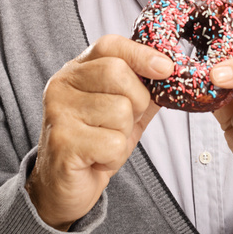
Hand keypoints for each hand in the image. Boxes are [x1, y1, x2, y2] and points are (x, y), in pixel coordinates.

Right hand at [26, 34, 173, 229]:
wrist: (62, 188)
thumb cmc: (95, 144)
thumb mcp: (123, 111)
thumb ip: (144, 89)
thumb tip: (174, 72)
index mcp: (76, 71)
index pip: (109, 45)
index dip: (140, 53)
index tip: (166, 68)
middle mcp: (62, 85)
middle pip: (119, 74)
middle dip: (137, 102)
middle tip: (123, 123)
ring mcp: (58, 112)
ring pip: (120, 111)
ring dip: (123, 135)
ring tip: (104, 144)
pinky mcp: (62, 142)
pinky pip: (112, 142)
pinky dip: (114, 156)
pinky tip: (97, 160)